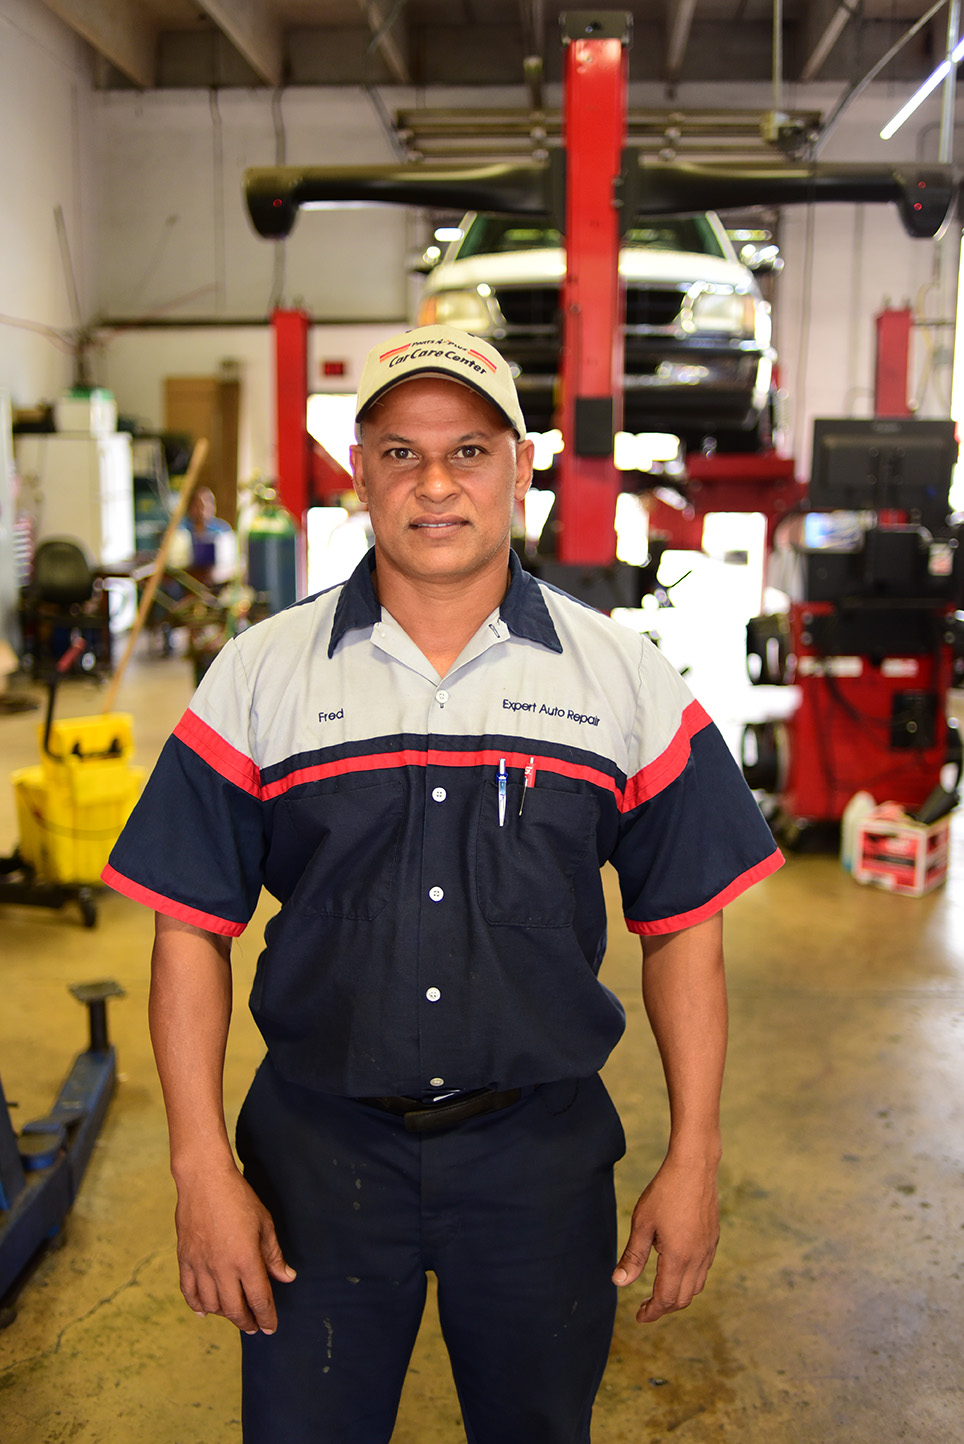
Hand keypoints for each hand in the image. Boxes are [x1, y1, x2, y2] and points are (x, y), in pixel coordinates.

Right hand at [174, 1163, 295, 1334]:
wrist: (204, 1180)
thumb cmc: (238, 1198)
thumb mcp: (264, 1224)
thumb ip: (273, 1254)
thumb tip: (287, 1277)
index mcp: (246, 1259)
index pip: (259, 1299)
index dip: (267, 1316)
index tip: (271, 1327)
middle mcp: (222, 1267)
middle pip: (234, 1309)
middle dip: (246, 1322)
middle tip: (254, 1327)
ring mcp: (201, 1265)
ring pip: (211, 1305)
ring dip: (224, 1315)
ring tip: (234, 1314)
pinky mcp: (185, 1259)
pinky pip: (189, 1292)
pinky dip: (196, 1305)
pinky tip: (204, 1311)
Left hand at [612, 1156, 719, 1323]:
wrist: (695, 1167)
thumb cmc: (665, 1192)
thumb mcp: (642, 1223)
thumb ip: (633, 1256)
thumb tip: (619, 1283)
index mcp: (678, 1258)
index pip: (666, 1298)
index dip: (652, 1312)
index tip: (639, 1317)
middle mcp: (698, 1259)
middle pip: (683, 1298)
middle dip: (664, 1307)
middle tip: (645, 1306)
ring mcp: (708, 1249)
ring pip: (696, 1286)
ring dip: (678, 1295)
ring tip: (659, 1291)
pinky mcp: (713, 1239)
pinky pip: (703, 1271)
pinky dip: (689, 1280)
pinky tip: (676, 1269)